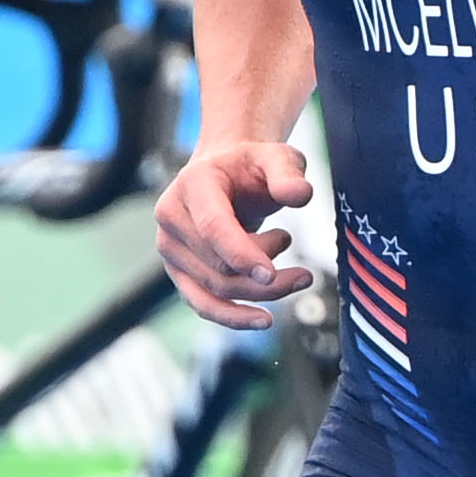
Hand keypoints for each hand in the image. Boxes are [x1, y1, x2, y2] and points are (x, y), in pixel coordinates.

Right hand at [158, 139, 318, 327]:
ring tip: (298, 278)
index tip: (271, 274)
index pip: (212, 227)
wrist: (226, 175)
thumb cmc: (251, 167)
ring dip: (260, 294)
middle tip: (304, 271)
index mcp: (193, 184)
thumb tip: (300, 195)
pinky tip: (265, 319)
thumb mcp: (276, 157)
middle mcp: (172, 217)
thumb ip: (289, 173)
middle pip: (218, 266)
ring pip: (215, 290)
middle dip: (265, 277)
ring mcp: (171, 248)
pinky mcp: (179, 271)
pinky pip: (203, 304)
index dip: (241, 253)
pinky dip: (234, 317)